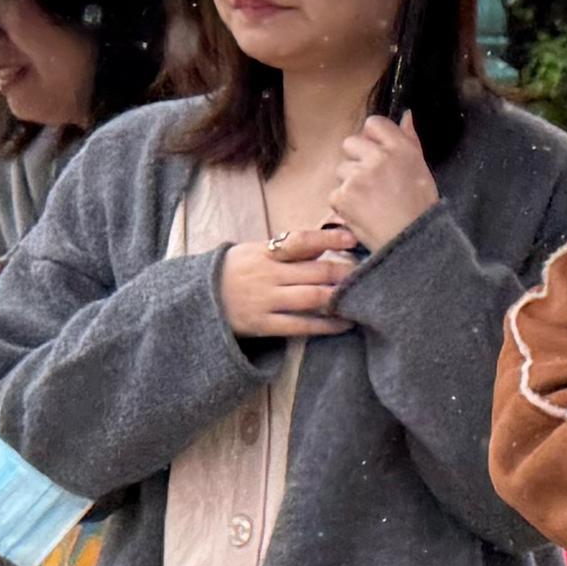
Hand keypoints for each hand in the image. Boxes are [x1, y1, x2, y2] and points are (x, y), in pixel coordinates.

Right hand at [220, 234, 360, 339]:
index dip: (328, 240)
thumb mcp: (254, 252)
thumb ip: (287, 250)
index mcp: (265, 252)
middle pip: (315, 272)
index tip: (352, 239)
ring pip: (311, 298)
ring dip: (340, 298)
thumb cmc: (235, 273)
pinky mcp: (263, 325)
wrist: (197, 301)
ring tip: (362, 297)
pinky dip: (326, 325)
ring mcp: (265, 301)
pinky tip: (344, 323)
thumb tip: (326, 244)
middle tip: (370, 273)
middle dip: (345, 273)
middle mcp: (266, 275)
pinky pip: (301, 326)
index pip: (301, 241)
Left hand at [327, 115, 438, 253]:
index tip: (377, 152)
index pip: (373, 124)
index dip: (373, 137)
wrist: (410, 243)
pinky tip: (362, 212)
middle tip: (372, 181)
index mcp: (400, 149)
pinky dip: (345, 203)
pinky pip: (336, 192)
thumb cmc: (420, 209)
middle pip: (351, 143)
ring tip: (370, 201)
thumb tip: (406, 116)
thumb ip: (410, 140)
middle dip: (358, 159)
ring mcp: (357, 177)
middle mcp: (377, 158)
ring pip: (342, 169)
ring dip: (351, 182)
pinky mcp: (342, 196)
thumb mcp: (422, 170)